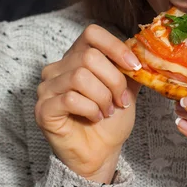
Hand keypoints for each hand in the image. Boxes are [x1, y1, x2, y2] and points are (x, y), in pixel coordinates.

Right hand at [35, 24, 141, 182]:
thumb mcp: (126, 89)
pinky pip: (70, 99)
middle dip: (114, 81)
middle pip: (89, 57)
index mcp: (77, 56)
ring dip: (102, 97)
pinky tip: (94, 118)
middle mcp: (58, 68)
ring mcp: (47, 88)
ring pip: (80, 77)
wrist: (100, 152)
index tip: (134, 67)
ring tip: (107, 111)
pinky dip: (90, 109)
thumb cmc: (110, 120)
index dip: (115, 47)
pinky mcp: (43, 109)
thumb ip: (130, 68)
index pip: (92, 33)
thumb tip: (143, 52)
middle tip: (120, 101)